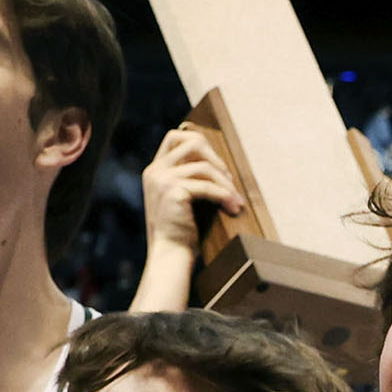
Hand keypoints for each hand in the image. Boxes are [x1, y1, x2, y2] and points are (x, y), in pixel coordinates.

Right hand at [143, 124, 244, 259]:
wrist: (170, 254)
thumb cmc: (180, 230)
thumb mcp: (180, 197)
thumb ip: (188, 176)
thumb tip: (217, 162)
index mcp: (154, 170)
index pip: (175, 137)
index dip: (200, 145)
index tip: (216, 167)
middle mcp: (155, 171)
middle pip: (192, 142)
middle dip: (216, 158)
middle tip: (228, 180)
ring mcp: (162, 180)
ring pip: (205, 167)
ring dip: (226, 183)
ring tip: (236, 200)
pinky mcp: (173, 191)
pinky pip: (207, 186)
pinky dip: (224, 196)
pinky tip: (232, 206)